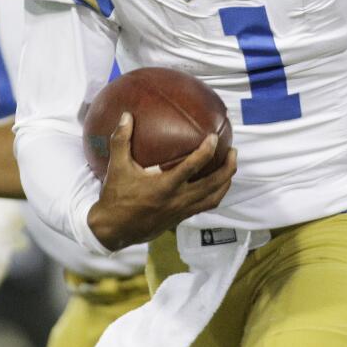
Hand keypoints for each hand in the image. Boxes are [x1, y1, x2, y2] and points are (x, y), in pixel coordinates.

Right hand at [87, 112, 235, 250]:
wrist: (114, 230)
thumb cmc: (116, 198)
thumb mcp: (117, 168)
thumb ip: (121, 141)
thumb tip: (126, 116)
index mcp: (165, 187)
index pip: (193, 167)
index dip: (206, 151)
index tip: (213, 137)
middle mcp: (178, 200)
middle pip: (214, 184)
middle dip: (228, 167)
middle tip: (233, 151)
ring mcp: (182, 211)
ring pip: (214, 198)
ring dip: (225, 182)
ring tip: (230, 166)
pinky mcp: (181, 219)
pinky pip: (205, 205)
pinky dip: (214, 193)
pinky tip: (214, 183)